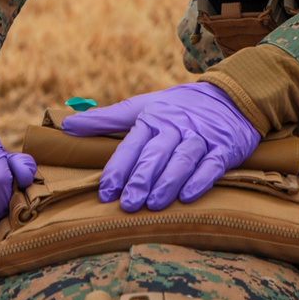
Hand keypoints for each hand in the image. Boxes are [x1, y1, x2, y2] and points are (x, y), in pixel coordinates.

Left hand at [61, 82, 259, 211]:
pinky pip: (212, 164)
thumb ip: (107, 118)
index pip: (132, 144)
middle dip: (141, 178)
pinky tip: (188, 196)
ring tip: (154, 204)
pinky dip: (200, 179)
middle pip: (156, 153)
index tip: (106, 192)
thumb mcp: (144, 106)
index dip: (119, 168)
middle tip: (129, 203)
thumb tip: (67, 124)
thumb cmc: (179, 107)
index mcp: (154, 117)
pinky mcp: (224, 147)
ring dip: (168, 181)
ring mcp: (201, 136)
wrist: (231, 95)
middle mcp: (176, 126)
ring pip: (183, 159)